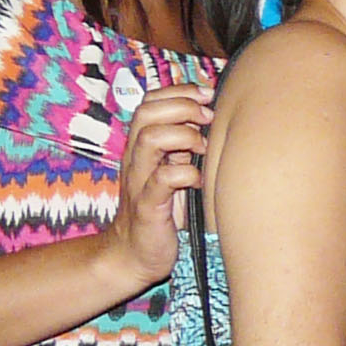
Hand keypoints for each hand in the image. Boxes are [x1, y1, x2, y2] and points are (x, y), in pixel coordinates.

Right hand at [100, 84, 213, 290]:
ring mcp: (139, 181)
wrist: (134, 254)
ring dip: (183, 135)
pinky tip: (198, 180)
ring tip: (202, 148)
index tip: (208, 94)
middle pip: (147, 113)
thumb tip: (212, 118)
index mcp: (142, 147)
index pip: (150, 102)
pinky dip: (184, 174)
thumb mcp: (173, 171)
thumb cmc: (163, 211)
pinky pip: (161, 180)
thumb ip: (184, 147)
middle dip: (182, 107)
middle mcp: (136, 159)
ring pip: (149, 139)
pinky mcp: (148, 207)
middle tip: (208, 118)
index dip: (178, 91)